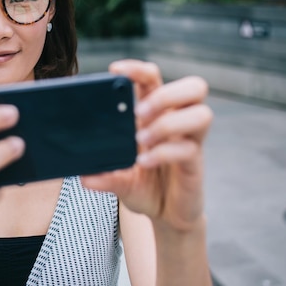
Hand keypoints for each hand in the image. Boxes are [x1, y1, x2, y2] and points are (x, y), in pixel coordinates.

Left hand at [81, 60, 212, 231]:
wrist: (166, 216)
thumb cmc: (145, 186)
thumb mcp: (118, 180)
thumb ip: (103, 176)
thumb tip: (83, 175)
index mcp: (156, 113)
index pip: (154, 78)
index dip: (139, 69)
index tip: (116, 71)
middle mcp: (177, 121)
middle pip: (194, 87)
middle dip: (166, 94)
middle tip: (139, 112)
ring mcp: (190, 141)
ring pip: (202, 113)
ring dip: (168, 123)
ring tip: (142, 140)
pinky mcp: (195, 163)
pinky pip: (189, 148)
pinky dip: (163, 153)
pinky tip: (144, 162)